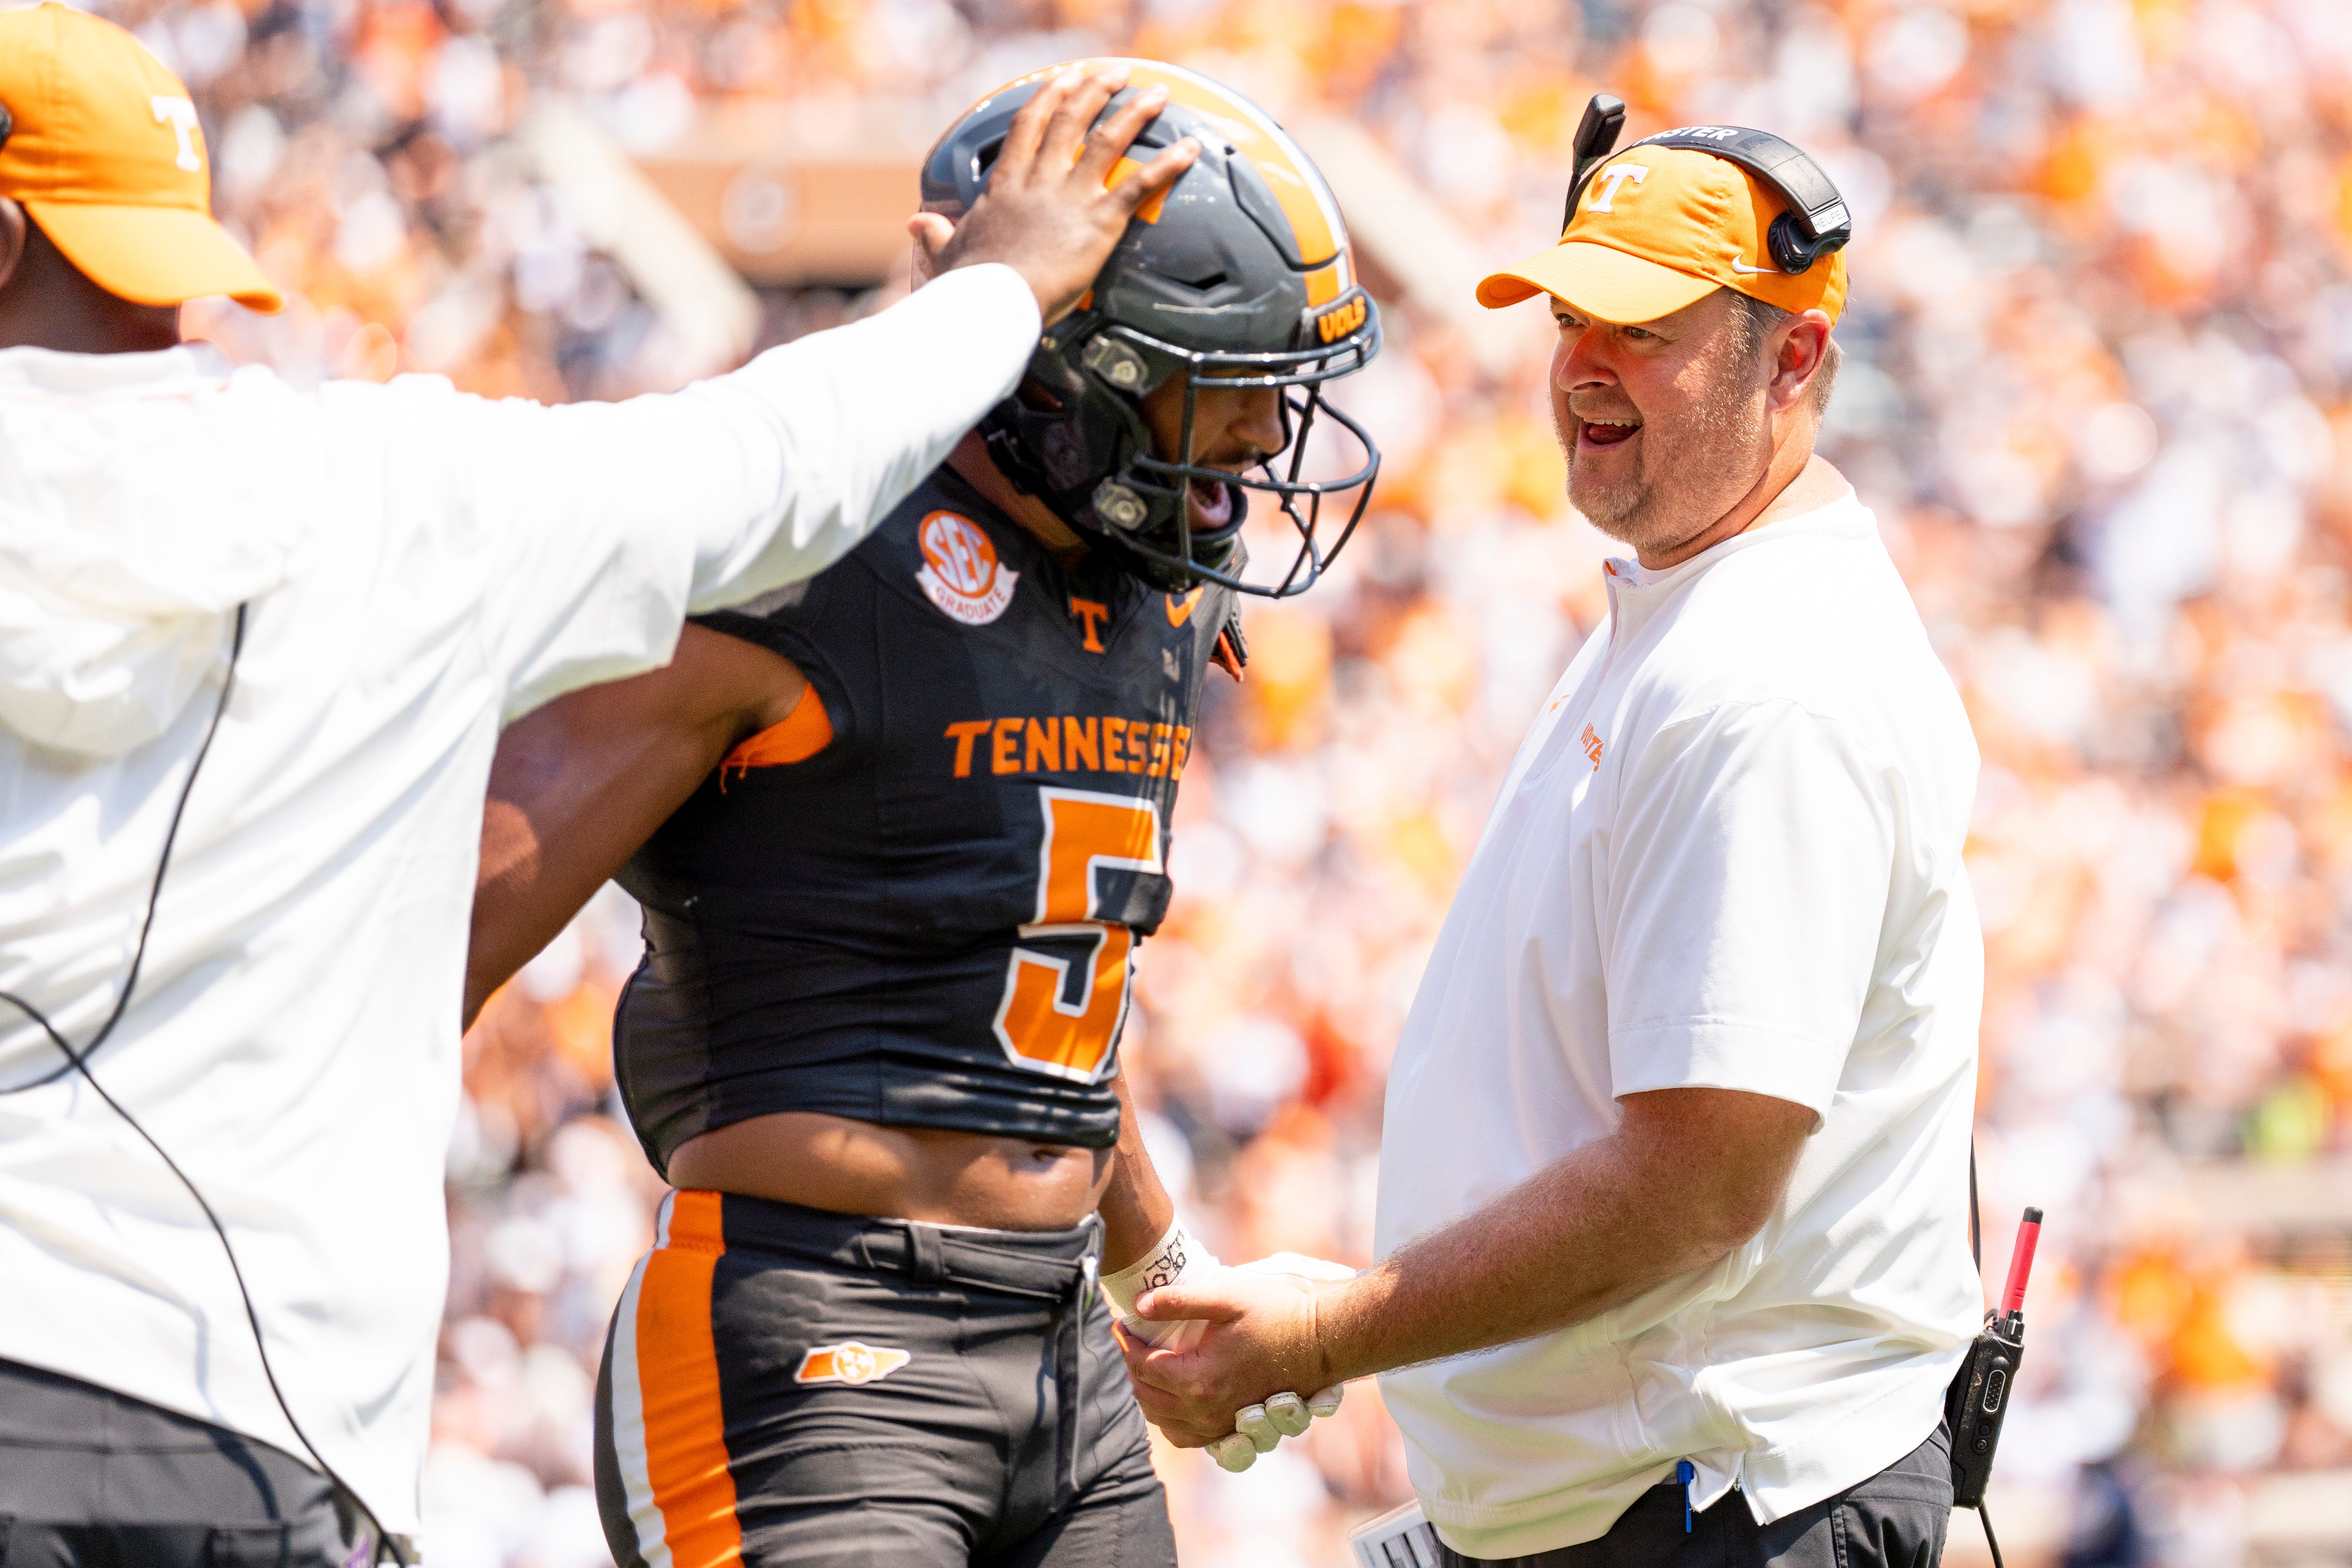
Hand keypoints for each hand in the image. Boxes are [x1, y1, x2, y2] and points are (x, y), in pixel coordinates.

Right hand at [909, 65, 1198, 326]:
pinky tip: (1189, 148)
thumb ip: (936, 237)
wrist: (993, 304)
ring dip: (1135, 112)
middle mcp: (1040, 182)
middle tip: (1114, 74)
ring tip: (1156, 94)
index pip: (1027, 128)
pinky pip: (1139, 185)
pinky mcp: (1099, 222)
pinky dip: (1168, 164)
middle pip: (1070, 122)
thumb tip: (919, 225)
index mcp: (1006, 187)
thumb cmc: (969, 289)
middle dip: (1094, 91)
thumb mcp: (946, 257)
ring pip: (1107, 140)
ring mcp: (1071, 198)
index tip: (1061, 82)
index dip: (1047, 99)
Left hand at [1119, 1266, 1341, 1450]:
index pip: (1143, 1367)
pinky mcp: (1233, 1426)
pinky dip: (1170, 1422)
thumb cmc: (1277, 1312)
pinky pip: (1188, 1438)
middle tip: (1129, 1340)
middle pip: (1147, 1397)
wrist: (1321, 1340)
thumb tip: (1139, 1306)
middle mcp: (1207, 1411)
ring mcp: (1221, 1424)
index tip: (1120, 1322)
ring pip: (1163, 1422)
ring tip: (1143, 1367)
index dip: (1125, 1343)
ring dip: (1147, 1396)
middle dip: (1131, 1368)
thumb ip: (1179, 1301)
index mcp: (1200, 1379)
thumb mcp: (1226, 1296)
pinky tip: (1170, 1400)